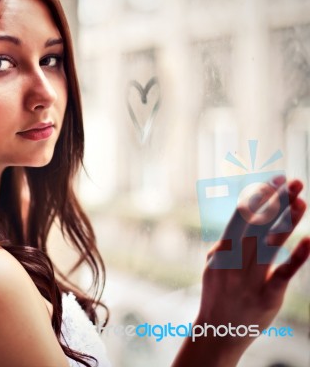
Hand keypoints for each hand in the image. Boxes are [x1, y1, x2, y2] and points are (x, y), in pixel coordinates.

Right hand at [198, 178, 309, 354]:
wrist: (217, 331)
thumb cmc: (217, 294)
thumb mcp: (213, 266)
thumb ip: (225, 246)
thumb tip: (236, 231)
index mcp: (221, 250)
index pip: (240, 216)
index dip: (258, 197)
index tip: (273, 182)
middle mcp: (234, 260)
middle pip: (257, 224)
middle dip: (275, 201)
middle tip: (293, 181)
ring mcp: (250, 278)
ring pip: (270, 243)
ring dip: (287, 221)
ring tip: (302, 201)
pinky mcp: (266, 296)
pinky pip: (282, 273)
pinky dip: (296, 256)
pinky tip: (309, 240)